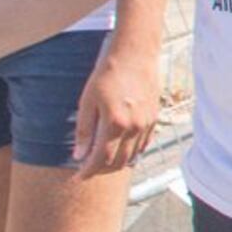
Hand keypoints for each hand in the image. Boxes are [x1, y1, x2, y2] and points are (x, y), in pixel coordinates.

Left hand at [70, 47, 162, 176]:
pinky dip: (131, 152)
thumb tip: (79, 155)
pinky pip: (143, 144)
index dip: (88, 171)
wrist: (135, 56)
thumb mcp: (87, 101)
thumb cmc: (107, 75)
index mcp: (115, 123)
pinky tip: (120, 148)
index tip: (78, 176)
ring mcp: (146, 124)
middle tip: (88, 169)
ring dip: (116, 163)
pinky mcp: (154, 118)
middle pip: (118, 162)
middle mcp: (134, 127)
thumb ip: (84, 131)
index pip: (101, 159)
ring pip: (132, 156)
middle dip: (101, 170)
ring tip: (101, 159)